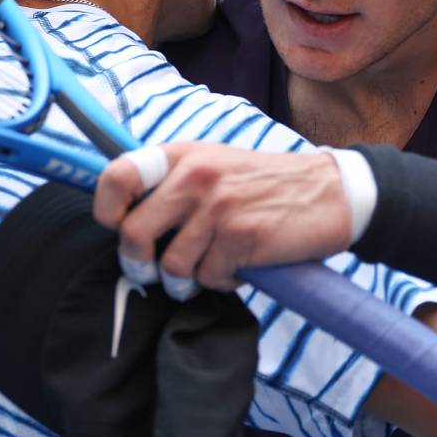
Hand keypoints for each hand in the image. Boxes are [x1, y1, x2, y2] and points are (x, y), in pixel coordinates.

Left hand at [95, 143, 353, 296]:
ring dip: (185, 280)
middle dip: (137, 264)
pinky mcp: (242, 237)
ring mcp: (219, 207)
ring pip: (171, 266)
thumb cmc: (264, 184)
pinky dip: (221, 281)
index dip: (105, 208)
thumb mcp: (214, 163)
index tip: (115, 226)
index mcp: (183, 155)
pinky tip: (239, 267)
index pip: (117, 175)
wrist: (331, 192)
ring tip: (206, 270)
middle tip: (150, 272)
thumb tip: (124, 218)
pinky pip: (209, 278)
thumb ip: (172, 182)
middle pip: (133, 234)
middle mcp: (196, 176)